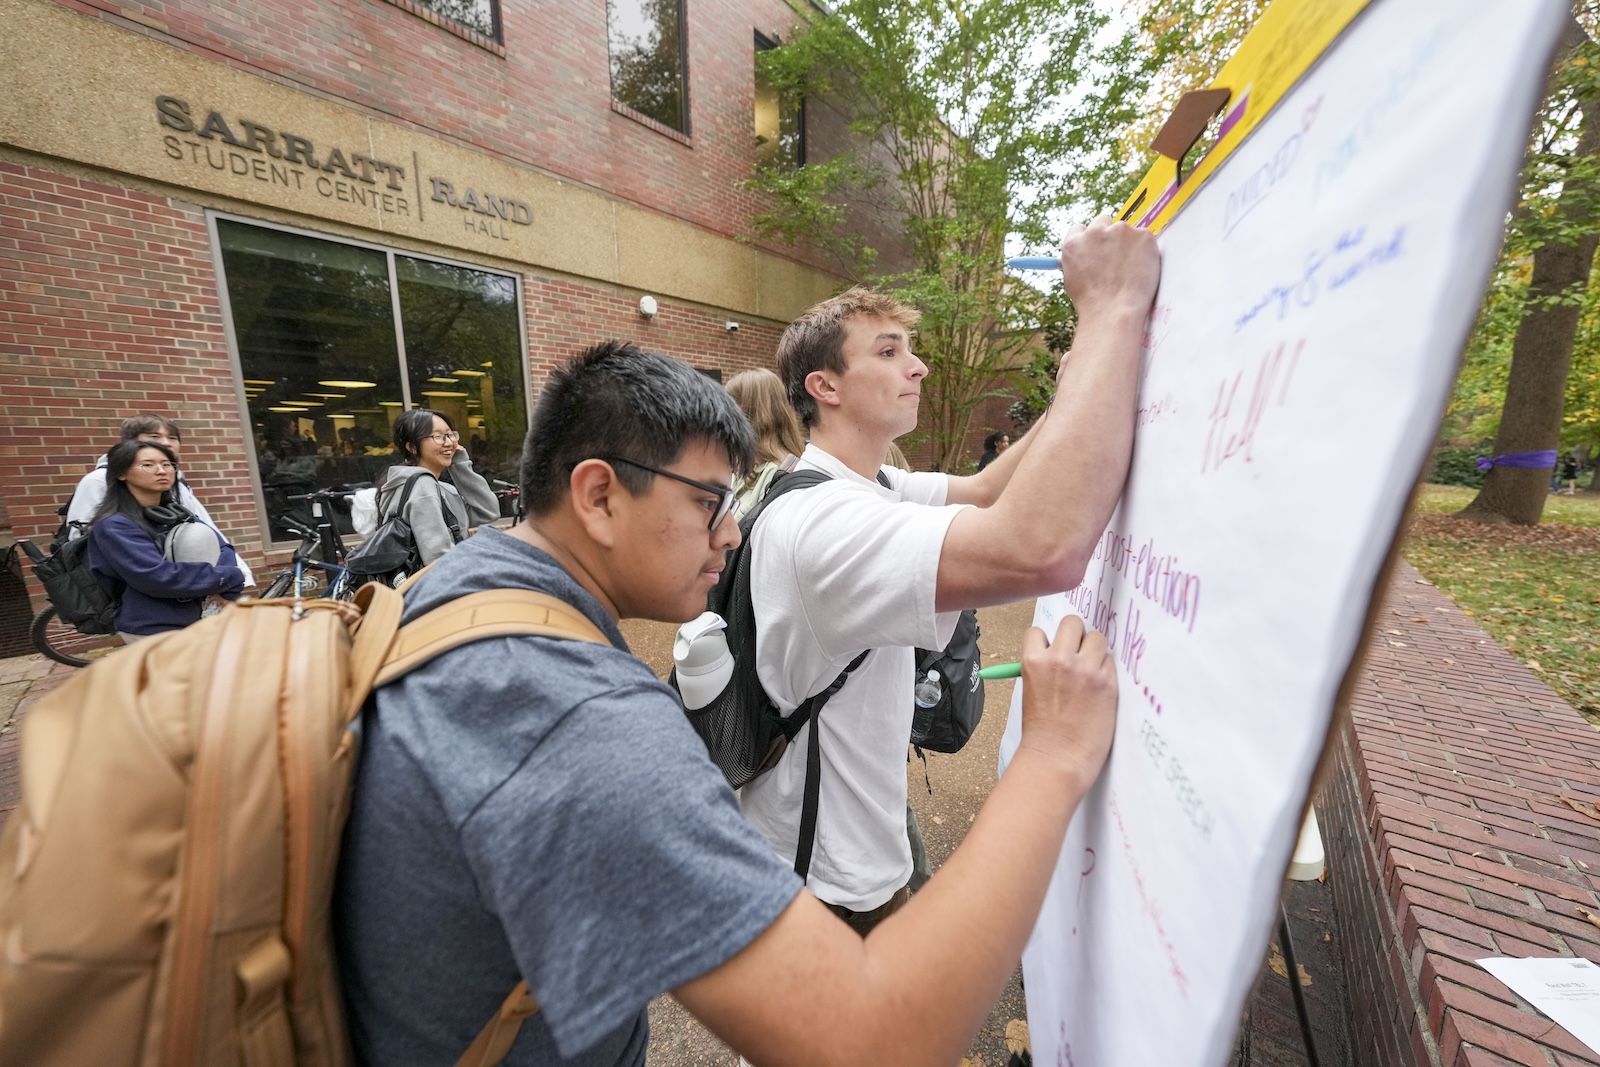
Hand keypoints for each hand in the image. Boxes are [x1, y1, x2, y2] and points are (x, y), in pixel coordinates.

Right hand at [1017, 615, 1116, 788]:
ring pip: (1097, 637)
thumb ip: (1042, 667)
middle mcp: (1060, 659)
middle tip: (1078, 655)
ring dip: (1095, 651)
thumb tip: (1061, 652)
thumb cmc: (1041, 732)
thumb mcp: (1030, 691)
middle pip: (1073, 623)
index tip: (1054, 653)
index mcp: (1033, 661)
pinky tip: (1100, 689)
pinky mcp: (1108, 683)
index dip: (1048, 642)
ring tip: (1091, 672)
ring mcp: (1086, 670)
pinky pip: (1111, 661)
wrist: (1056, 760)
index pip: (1040, 631)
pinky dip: (1107, 671)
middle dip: (1076, 636)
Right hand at [1057, 216, 1159, 322]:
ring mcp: (1121, 231)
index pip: (1081, 228)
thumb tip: (1088, 254)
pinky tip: (1142, 271)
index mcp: (1074, 242)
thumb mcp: (1072, 279)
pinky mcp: (1143, 235)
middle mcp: (1095, 231)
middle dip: (1110, 236)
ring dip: (1129, 245)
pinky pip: (1145, 240)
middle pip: (1104, 221)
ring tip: (1130, 271)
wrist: (1114, 312)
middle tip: (1118, 258)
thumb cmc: (1092, 303)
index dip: (1091, 239)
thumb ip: (1079, 259)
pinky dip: (1146, 252)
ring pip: (1127, 232)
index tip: (1099, 248)